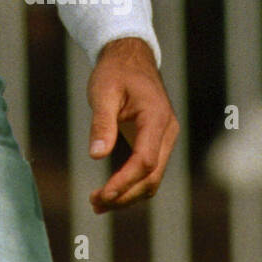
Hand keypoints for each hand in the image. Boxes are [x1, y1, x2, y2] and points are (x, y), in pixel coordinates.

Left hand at [87, 37, 178, 212]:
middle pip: (151, 177)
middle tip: (95, 204)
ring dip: (127, 194)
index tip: (103, 194)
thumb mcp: (103, 92)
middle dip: (125, 195)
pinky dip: (130, 184)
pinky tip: (109, 191)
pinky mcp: (156, 142)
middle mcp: (167, 132)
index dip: (125, 181)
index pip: (145, 161)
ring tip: (97, 203)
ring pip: (152, 178)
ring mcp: (164, 138)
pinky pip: (148, 170)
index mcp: (157, 118)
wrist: (129, 57)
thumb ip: (102, 122)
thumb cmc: (115, 72)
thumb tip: (96, 155)